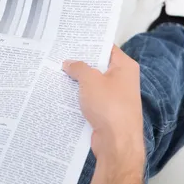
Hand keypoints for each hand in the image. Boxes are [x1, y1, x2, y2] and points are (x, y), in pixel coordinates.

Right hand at [63, 46, 144, 183]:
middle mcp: (123, 79)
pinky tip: (64, 94)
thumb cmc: (110, 107)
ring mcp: (116, 96)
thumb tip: (69, 63)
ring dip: (78, 81)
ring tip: (58, 73)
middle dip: (81, 63)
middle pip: (99, 65)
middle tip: (61, 56)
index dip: (90, 43)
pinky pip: (92, 98)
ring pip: (94, 83)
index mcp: (125, 67)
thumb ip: (78, 67)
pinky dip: (80, 96)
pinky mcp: (108, 111)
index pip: (106, 48)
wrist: (117, 142)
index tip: (72, 40)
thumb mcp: (90, 80)